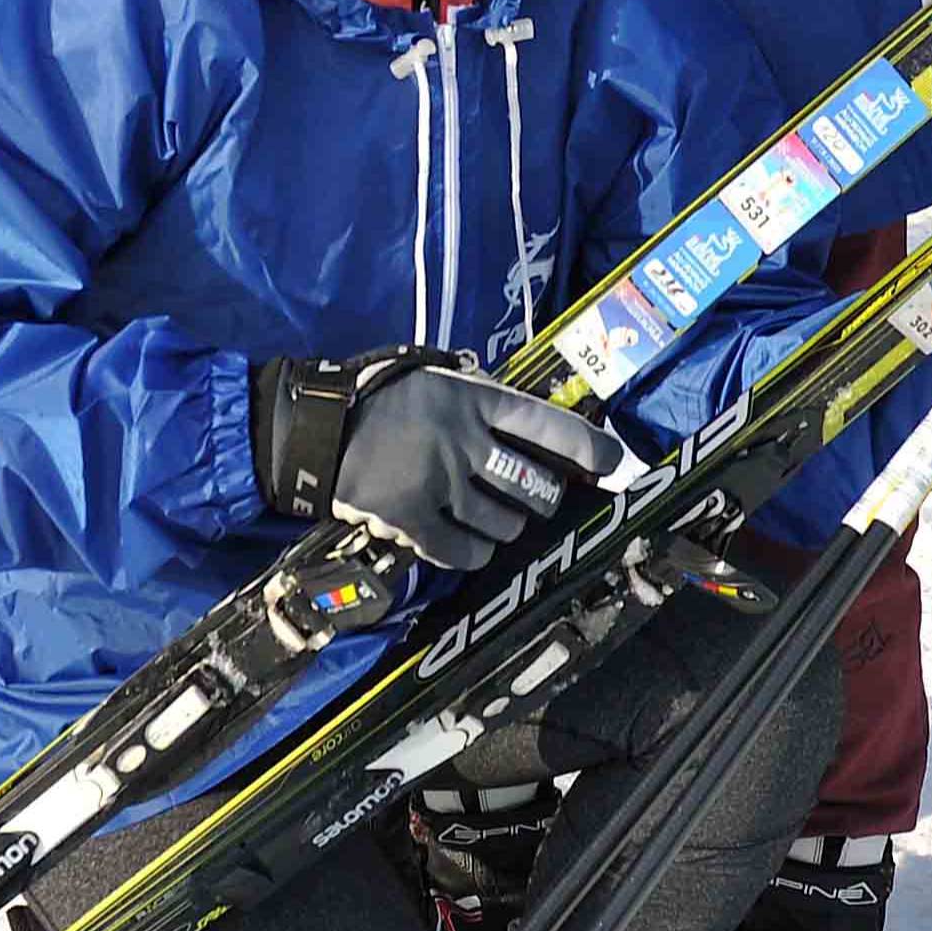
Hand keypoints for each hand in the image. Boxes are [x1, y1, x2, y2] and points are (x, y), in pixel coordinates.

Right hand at [262, 351, 608, 570]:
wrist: (315, 432)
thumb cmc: (380, 399)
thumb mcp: (435, 379)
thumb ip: (480, 400)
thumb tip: (532, 430)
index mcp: (472, 398)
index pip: (547, 424)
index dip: (588, 445)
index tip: (615, 462)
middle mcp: (463, 440)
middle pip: (535, 485)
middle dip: (544, 498)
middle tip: (535, 496)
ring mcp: (438, 482)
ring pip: (505, 522)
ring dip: (507, 525)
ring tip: (489, 514)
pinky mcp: (413, 520)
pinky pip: (465, 551)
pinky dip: (474, 551)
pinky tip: (467, 542)